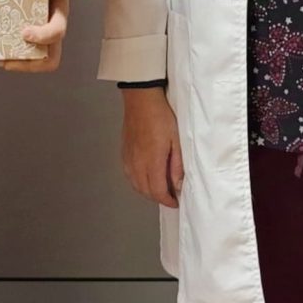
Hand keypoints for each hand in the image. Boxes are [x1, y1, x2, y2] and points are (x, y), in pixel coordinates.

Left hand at [0, 0, 71, 72]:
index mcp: (59, 16)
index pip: (57, 33)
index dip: (43, 37)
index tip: (24, 33)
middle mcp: (51, 30)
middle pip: (49, 59)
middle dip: (29, 64)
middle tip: (7, 60)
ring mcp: (39, 36)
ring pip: (34, 60)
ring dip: (17, 63)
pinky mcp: (26, 36)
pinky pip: (21, 52)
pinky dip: (8, 55)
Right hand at [120, 88, 182, 206]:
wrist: (141, 100)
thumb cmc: (161, 116)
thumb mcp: (176, 140)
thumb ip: (177, 164)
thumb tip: (178, 184)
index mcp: (152, 161)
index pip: (157, 191)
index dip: (167, 201)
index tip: (175, 202)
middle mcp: (137, 164)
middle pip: (146, 192)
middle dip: (158, 197)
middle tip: (170, 195)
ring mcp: (128, 159)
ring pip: (136, 185)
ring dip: (148, 191)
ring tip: (160, 187)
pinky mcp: (124, 153)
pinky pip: (130, 176)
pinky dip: (139, 182)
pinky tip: (147, 177)